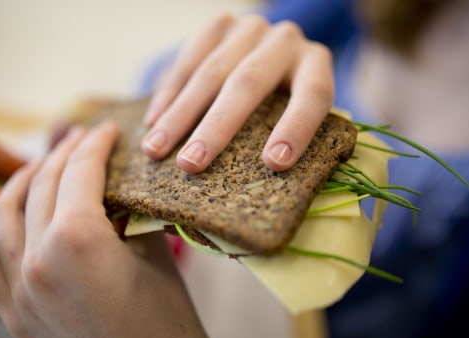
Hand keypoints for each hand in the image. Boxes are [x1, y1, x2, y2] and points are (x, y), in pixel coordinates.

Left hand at [0, 120, 212, 337]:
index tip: (107, 130)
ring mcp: (18, 290)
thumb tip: (115, 186)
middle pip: (42, 185)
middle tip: (83, 139)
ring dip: (24, 182)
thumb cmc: (166, 318)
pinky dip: (5, 228)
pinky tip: (22, 217)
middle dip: (65, 153)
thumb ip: (126, 213)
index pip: (80, 172)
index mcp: (78, 241)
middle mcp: (37, 262)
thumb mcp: (154, 252)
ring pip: (3, 215)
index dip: (96, 144)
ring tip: (44, 166)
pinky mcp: (13, 313)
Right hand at [141, 13, 333, 173]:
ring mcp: (250, 29)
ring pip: (211, 72)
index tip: (274, 163)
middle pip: (250, 82)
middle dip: (217, 127)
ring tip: (155, 150)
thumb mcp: (294, 111)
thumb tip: (255, 182)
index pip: (313, 95)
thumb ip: (281, 131)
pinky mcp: (220, 24)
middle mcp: (285, 40)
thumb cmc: (281, 102)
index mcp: (315, 63)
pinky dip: (168, 94)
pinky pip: (188, 60)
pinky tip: (153, 122)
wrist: (264, 53)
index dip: (296, 128)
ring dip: (179, 115)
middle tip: (191, 164)